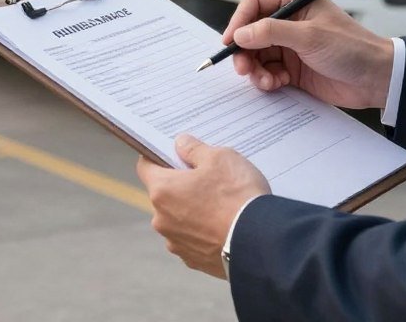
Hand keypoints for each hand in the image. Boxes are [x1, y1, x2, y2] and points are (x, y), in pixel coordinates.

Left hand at [136, 133, 270, 278]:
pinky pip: (192, 238)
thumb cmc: (237, 195)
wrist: (260, 243)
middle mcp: (162, 220)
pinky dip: (203, 230)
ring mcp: (177, 243)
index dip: (158, 156)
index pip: (146, 166)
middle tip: (206, 176)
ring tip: (220, 202)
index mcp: (162, 190)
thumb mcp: (219, 157)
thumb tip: (180, 144)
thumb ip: (193, 148)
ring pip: (178, 217)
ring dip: (191, 209)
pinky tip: (223, 222)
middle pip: (164, 193)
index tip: (173, 153)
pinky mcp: (194, 260)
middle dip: (180, 183)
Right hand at [224, 0, 394, 108]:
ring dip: (255, 69)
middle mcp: (289, 22)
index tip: (230, 40)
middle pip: (251, 32)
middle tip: (243, 67)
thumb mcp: (310, 36)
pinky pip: (267, 72)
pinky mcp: (292, 69)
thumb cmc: (352, 47)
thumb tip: (241, 33)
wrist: (376, 79)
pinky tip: (277, 84)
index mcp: (295, 2)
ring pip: (256, 55)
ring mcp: (290, 46)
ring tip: (266, 81)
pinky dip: (266, 80)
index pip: (255, 4)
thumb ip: (272, 32)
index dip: (239, 20)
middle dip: (244, 51)